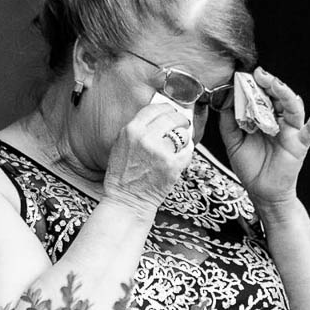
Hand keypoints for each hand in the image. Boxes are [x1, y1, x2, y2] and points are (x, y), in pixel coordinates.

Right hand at [102, 103, 193, 217]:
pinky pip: (188, 151)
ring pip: (182, 134)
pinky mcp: (172, 166)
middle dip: (181, 119)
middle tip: (184, 123)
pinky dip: (187, 154)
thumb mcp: (121, 146)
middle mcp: (145, 138)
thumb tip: (159, 117)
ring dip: (184, 139)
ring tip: (180, 145)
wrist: (126, 201)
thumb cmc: (123, 176)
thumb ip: (137, 130)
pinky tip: (181, 157)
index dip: (167, 108)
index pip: (155, 108)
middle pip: (172, 117)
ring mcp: (160, 152)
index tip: (172, 111)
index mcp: (131, 130)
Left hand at [220, 67, 309, 207]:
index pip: (261, 96)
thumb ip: (230, 122)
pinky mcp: (299, 144)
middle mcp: (279, 121)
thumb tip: (226, 100)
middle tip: (260, 74)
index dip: (254, 85)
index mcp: (264, 118)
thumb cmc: (251, 167)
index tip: (244, 75)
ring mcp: (291, 131)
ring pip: (293, 108)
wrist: (261, 192)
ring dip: (286, 94)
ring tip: (277, 84)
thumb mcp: (234, 142)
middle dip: (270, 84)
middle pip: (278, 98)